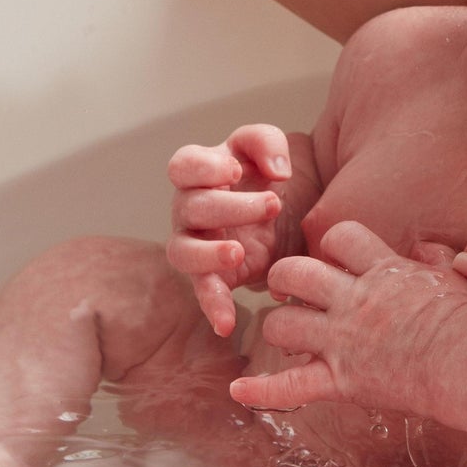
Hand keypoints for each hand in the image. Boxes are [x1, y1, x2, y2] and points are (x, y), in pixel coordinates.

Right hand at [167, 123, 297, 335]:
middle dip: (231, 206)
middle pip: (191, 207)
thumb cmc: (263, 175)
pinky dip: (213, 308)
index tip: (236, 171)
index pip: (183, 165)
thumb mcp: (269, 149)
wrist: (283, 213)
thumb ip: (267, 142)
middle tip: (273, 205)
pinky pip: (203, 293)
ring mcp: (194, 244)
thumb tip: (276, 171)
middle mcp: (188, 208)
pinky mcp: (211, 276)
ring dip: (208, 254)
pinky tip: (227, 324)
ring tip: (238, 254)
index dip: (204, 167)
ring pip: (183, 251)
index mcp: (200, 172)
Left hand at [229, 222, 466, 412]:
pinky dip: (261, 391)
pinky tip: (238, 391)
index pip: (340, 237)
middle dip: (284, 278)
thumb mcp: (453, 277)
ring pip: (283, 324)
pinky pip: (289, 386)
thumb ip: (434, 259)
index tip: (332, 256)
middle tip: (287, 289)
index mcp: (380, 271)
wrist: (466, 359)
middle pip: (295, 273)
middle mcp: (352, 301)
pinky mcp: (340, 380)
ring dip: (277, 328)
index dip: (331, 243)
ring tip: (282, 332)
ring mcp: (342, 341)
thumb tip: (425, 250)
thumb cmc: (466, 319)